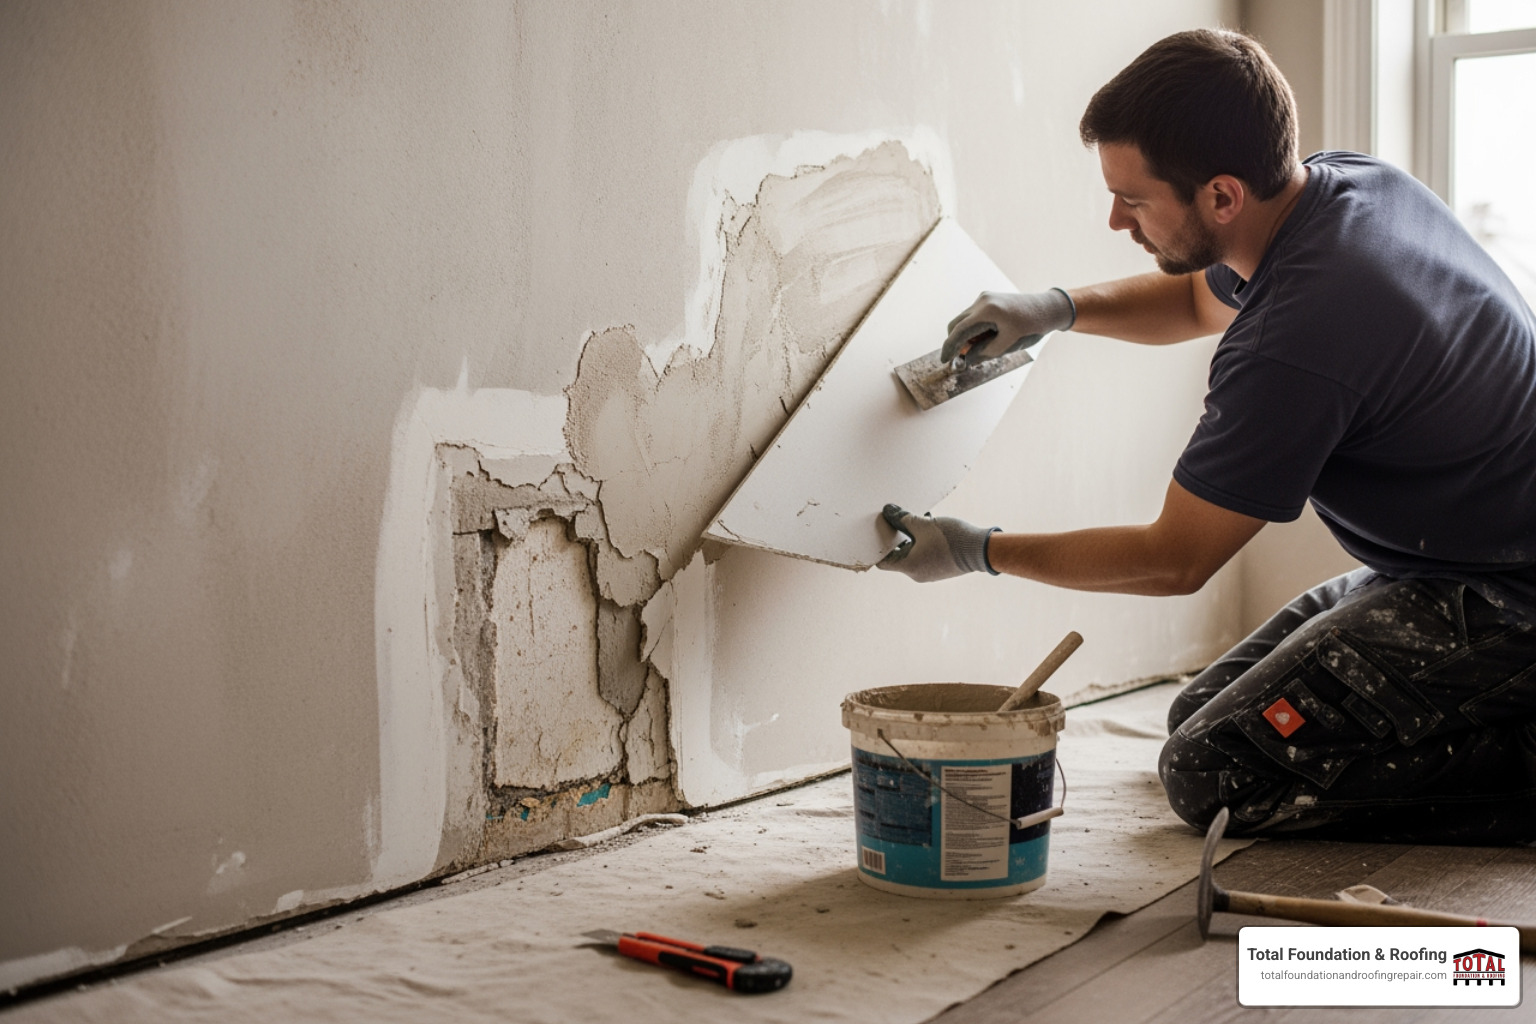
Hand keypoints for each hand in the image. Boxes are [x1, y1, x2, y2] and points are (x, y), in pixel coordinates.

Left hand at [876, 504, 998, 581]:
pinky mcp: (940, 568)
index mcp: (908, 566)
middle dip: (896, 536)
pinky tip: (930, 524)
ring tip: (916, 518)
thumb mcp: (923, 524)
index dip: (876, 545)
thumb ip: (903, 517)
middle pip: (897, 555)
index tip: (876, 531)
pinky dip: (923, 541)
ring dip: (912, 536)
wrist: (982, 550)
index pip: (882, 560)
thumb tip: (888, 511)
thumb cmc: (950, 538)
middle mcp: (917, 574)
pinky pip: (925, 554)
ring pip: (913, 552)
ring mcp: (929, 572)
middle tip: (895, 519)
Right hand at [941, 288, 1074, 365]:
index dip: (950, 347)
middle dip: (957, 342)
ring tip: (986, 345)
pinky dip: (975, 329)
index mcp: (987, 311)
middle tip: (965, 357)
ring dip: (968, 336)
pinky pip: (973, 316)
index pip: (959, 330)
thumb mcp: (1007, 345)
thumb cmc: (1031, 327)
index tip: (944, 360)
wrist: (1048, 309)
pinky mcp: (988, 299)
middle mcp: (982, 301)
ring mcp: (985, 298)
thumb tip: (964, 360)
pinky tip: (990, 336)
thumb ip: (983, 353)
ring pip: (964, 320)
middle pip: (957, 323)